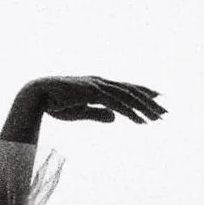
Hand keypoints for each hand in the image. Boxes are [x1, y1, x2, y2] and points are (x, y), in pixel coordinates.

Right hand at [23, 76, 166, 124]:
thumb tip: (115, 118)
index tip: (158, 98)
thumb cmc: (55, 104)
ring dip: (145, 108)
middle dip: (150, 101)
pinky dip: (131, 112)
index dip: (142, 92)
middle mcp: (100, 82)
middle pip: (131, 91)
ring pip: (128, 97)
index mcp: (97, 85)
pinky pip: (117, 104)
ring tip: (159, 118)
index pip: (125, 88)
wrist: (36, 96)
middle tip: (166, 112)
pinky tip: (142, 122)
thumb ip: (98, 114)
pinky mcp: (93, 93)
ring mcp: (97, 86)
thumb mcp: (81, 111)